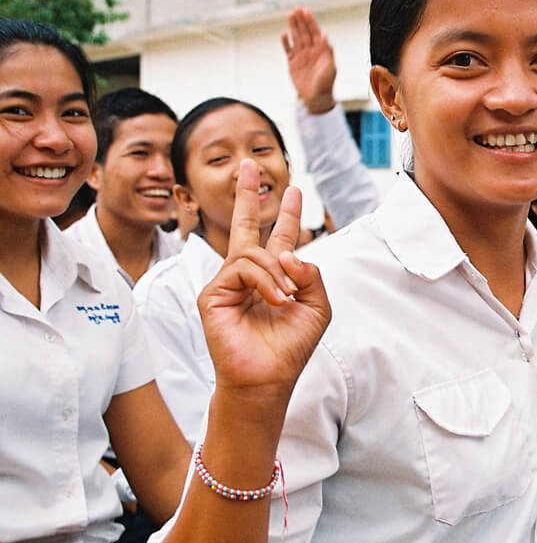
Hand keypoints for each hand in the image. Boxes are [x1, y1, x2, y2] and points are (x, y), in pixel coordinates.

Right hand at [197, 159, 331, 395]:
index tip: (295, 190)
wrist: (269, 378)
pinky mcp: (213, 294)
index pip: (280, 237)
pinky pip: (242, 268)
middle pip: (246, 226)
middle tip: (249, 164)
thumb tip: (290, 252)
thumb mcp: (317, 306)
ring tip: (287, 298)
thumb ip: (312, 273)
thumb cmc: (291, 347)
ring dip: (278, 273)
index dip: (288, 214)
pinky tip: (276, 301)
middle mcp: (249, 276)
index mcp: (275, 277)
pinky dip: (265, 282)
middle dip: (247, 195)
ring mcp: (228, 283)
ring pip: (254, 253)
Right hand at [281, 7, 336, 113]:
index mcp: (321, 50)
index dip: (311, 22)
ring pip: (296, 38)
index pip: (315, 32)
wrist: (316, 98)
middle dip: (301, 21)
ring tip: (290, 15)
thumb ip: (328, 50)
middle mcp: (311, 51)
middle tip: (296, 9)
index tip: (306, 11)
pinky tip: (284, 33)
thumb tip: (325, 34)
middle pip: (304, 32)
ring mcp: (301, 56)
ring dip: (293, 27)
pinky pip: (288, 50)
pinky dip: (286, 42)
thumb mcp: (331, 66)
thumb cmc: (326, 83)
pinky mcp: (293, 63)